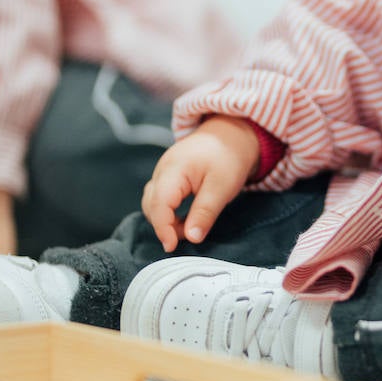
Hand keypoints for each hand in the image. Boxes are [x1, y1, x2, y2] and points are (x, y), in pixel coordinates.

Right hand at [142, 117, 259, 251]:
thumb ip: (205, 212)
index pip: (159, 204)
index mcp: (174, 169)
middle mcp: (162, 170)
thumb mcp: (222, 187)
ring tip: (189, 227)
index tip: (172, 247)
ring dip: (165, 220)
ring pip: (152, 203)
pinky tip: (184, 219)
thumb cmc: (228, 157)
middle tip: (190, 235)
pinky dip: (167, 212)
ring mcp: (162, 172)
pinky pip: (159, 198)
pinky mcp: (167, 176)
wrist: (231, 133)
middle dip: (165, 226)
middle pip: (151, 205)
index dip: (163, 228)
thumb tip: (192, 238)